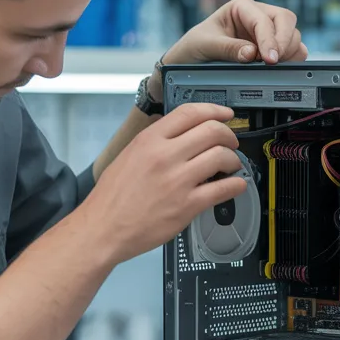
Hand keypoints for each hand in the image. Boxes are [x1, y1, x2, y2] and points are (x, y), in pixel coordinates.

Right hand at [79, 102, 246, 264]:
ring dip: (233, 159)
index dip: (214, 110)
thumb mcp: (129, 155)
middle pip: (212, 131)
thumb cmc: (112, 197)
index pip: (190, 112)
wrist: (103, 228)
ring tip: (231, 166)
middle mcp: (165, 156)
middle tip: (231, 143)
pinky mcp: (187, 205)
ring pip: (221, 157)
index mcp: (149, 140)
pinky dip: (236, 185)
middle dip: (229, 135)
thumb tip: (181, 135)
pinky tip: (237, 185)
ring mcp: (178, 180)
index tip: (226, 114)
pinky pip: (223, 189)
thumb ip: (155, 142)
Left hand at [164, 0, 308, 66]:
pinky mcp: (273, 49)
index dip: (270, 39)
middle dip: (285, 43)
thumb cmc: (195, 46)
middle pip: (287, 21)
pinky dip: (291, 61)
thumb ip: (228, 48)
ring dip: (289, 53)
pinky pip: (293, 52)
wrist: (190, 60)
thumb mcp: (205, 45)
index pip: (265, 19)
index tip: (270, 60)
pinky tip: (276, 70)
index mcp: (242, 7)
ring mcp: (268, 32)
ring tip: (272, 67)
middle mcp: (258, 16)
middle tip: (274, 63)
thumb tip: (252, 54)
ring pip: (293, 36)